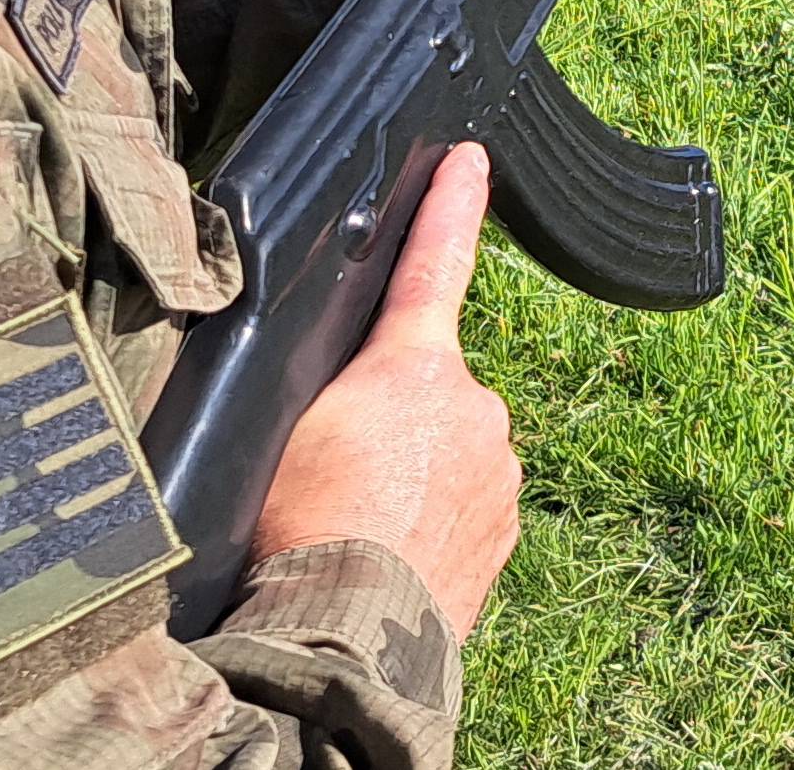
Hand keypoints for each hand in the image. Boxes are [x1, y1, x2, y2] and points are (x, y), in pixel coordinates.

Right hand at [252, 142, 518, 634]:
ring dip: (412, 472)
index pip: (435, 262)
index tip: (472, 158)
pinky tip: (389, 549)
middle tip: (335, 472)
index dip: (452, 204)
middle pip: (427, 386)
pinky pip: (466, 502)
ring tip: (354, 520)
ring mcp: (500, 468)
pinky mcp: (506, 526)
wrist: (350, 634)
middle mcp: (474, 405)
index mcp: (414, 366)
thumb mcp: (286, 427)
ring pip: (450, 448)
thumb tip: (333, 384)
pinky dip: (433, 516)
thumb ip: (325, 383)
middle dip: (390, 415)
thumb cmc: (300, 530)